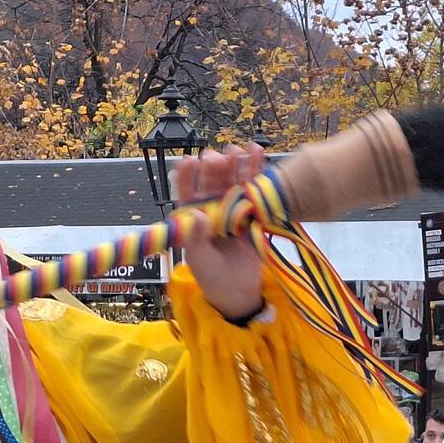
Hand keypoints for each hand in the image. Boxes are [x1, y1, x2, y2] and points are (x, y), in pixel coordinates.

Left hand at [171, 145, 266, 320]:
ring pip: (233, 178)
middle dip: (214, 166)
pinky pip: (254, 187)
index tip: (190, 162)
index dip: (187, 175)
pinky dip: (256, 169)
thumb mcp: (200, 260)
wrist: (238, 292)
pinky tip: (256, 152)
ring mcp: (234, 207)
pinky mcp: (254, 211)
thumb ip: (197, 238)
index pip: (187, 190)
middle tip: (217, 159)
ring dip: (235, 162)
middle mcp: (212, 206)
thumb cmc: (211, 277)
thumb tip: (197, 215)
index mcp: (193, 215)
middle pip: (212, 180)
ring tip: (237, 151)